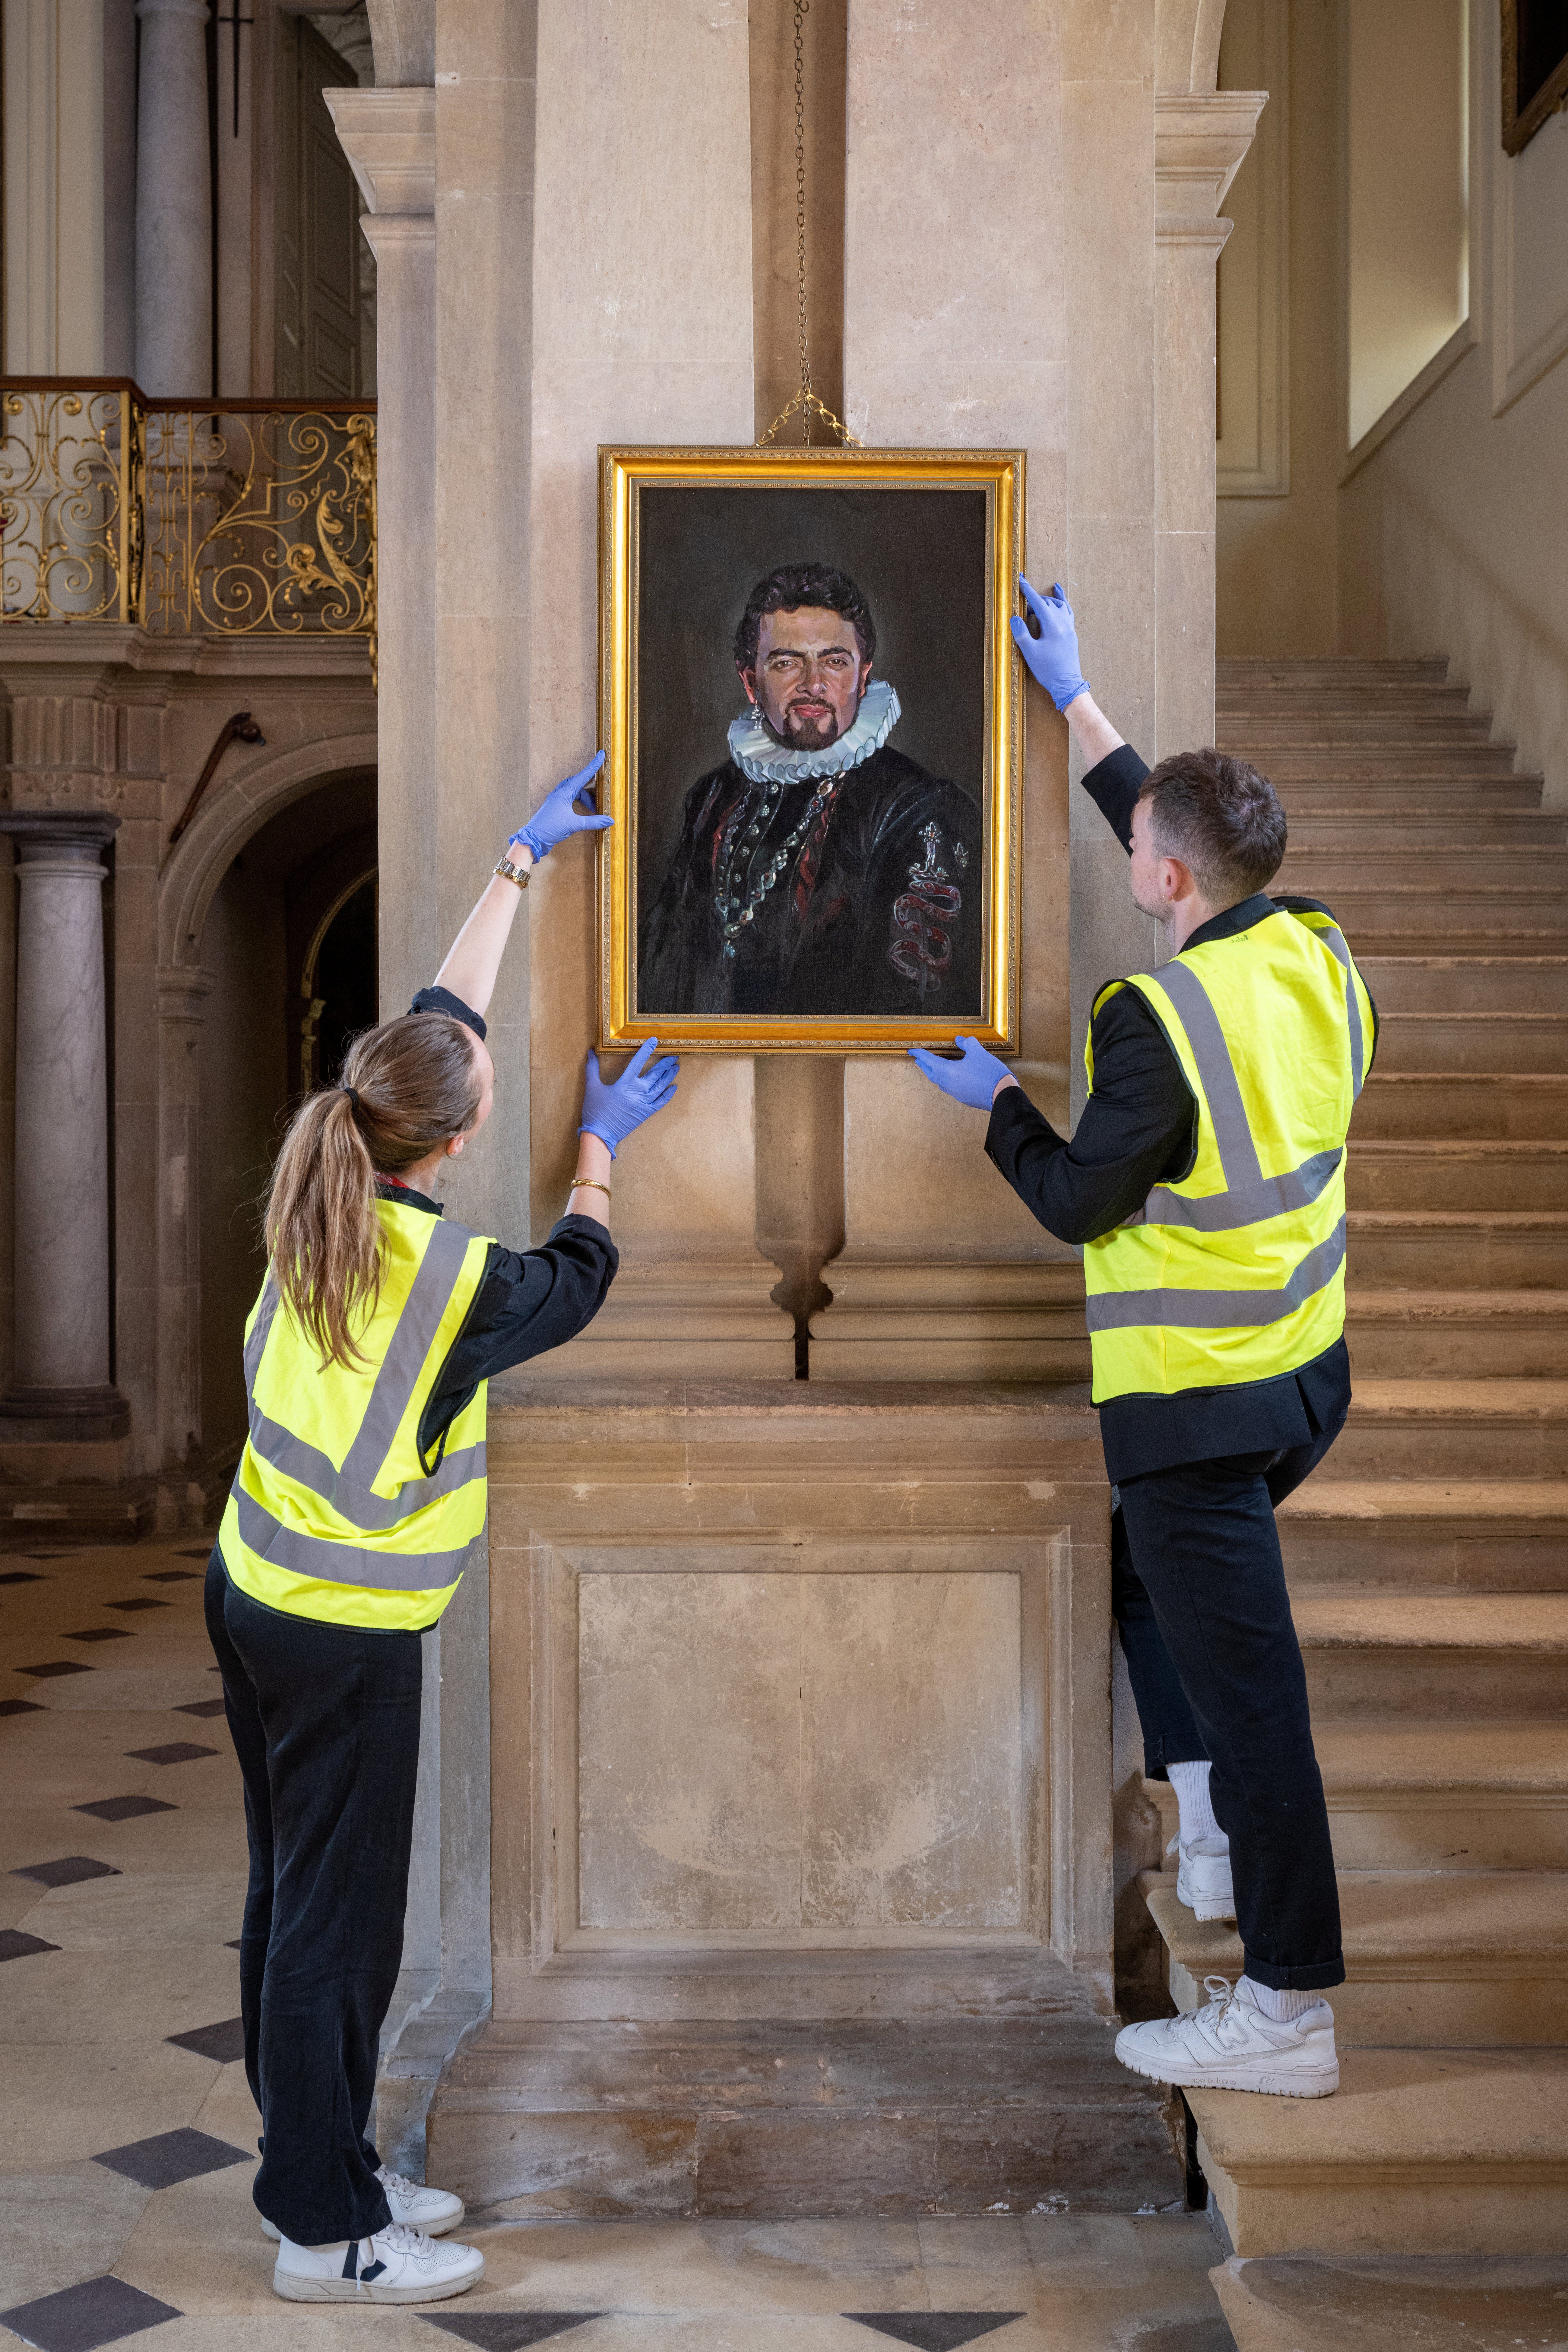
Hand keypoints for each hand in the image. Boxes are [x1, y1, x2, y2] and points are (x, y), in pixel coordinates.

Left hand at [510, 752, 612, 861]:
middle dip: (590, 786)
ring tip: (593, 809)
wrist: (533, 838)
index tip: (601, 755)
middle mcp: (559, 794)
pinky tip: (581, 810)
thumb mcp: (574, 825)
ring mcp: (555, 800)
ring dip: (583, 797)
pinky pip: (568, 798)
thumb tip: (609, 820)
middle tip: (599, 792)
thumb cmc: (550, 828)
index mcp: (564, 793)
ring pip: (572, 791)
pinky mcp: (554, 808)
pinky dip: (577, 802)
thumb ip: (593, 822)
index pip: (582, 776)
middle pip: (577, 783)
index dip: (593, 766)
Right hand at [580, 1036, 678, 1156]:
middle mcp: (638, 1091)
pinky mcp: (645, 1113)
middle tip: (673, 1056)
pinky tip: (673, 1088)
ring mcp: (643, 1103)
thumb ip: (591, 1068)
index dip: (647, 1050)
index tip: (655, 1041)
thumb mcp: (591, 1087)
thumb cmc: (595, 1111)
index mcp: (625, 1083)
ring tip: (675, 1068)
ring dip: (669, 1076)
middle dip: (665, 1064)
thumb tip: (591, 1052)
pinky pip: (660, 1103)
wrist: (600, 1135)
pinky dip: (668, 1095)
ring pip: (660, 1087)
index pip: (638, 1061)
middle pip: (654, 1074)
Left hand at [908, 1034, 1016, 1110]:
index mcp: (948, 1071)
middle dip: (924, 1065)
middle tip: (918, 1059)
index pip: (929, 1060)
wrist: (1003, 1095)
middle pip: (931, 1073)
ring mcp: (955, 1093)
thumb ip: (967, 1043)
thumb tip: (959, 1040)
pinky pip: (950, 1087)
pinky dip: (947, 1079)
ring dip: (934, 1073)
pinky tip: (953, 1076)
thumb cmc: (989, 1072)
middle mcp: (948, 1084)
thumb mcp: (978, 1052)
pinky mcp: (964, 1098)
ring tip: (933, 1067)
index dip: (920, 1054)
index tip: (912, 1050)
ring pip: (940, 1082)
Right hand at [1011, 577, 1088, 711]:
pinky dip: (1063, 603)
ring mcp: (1069, 628)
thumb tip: (1014, 618)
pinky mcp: (1072, 634)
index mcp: (1052, 626)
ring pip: (1060, 606)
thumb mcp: (1030, 652)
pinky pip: (1068, 612)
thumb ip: (1022, 633)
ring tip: (1040, 598)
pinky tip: (1060, 598)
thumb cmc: (1048, 670)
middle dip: (1035, 601)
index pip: (1038, 602)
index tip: (1021, 580)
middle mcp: (1063, 623)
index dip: (1028, 590)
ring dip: (1048, 600)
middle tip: (1023, 609)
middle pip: (1048, 603)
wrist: (1067, 684)